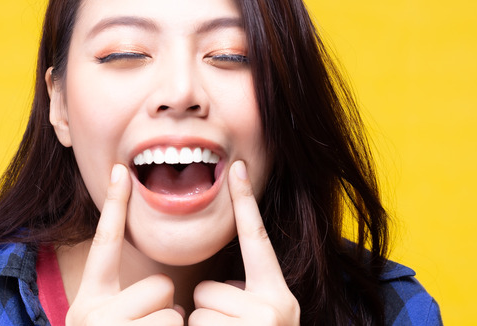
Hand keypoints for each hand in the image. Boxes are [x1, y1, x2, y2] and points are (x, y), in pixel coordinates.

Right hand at [65, 164, 183, 325]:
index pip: (105, 243)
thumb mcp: (106, 323)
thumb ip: (125, 300)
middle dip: (164, 307)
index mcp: (88, 300)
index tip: (120, 169)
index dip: (115, 205)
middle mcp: (91, 313)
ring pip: (173, 311)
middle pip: (161, 285)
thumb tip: (166, 292)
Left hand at [189, 160, 300, 324]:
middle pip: (208, 288)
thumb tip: (226, 285)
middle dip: (210, 308)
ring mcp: (258, 325)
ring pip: (198, 310)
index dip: (246, 201)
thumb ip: (248, 293)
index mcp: (279, 295)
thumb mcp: (266, 316)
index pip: (257, 239)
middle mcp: (276, 308)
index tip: (237, 166)